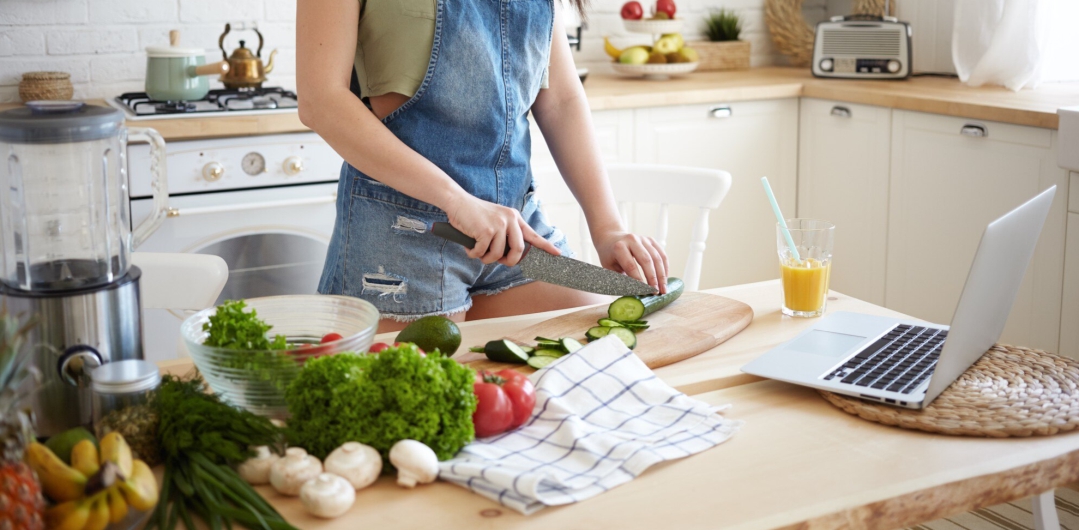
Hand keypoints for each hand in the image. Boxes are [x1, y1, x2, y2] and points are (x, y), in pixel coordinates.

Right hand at [444, 194, 560, 265]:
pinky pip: (482, 252)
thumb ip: (505, 234)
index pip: (533, 235)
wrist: (457, 201)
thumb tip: (509, 256)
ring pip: (497, 254)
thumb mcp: (495, 220)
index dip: (546, 246)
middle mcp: (510, 219)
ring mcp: (499, 224)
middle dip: (509, 261)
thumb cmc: (474, 215)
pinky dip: (474, 254)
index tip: (558, 254)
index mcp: (514, 218)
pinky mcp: (486, 230)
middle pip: (518, 250)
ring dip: (486, 258)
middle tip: (499, 261)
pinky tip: (469, 247)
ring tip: (478, 251)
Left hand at [592, 230, 668, 293]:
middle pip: (646, 260)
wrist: (611, 239)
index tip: (644, 292)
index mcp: (619, 247)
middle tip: (656, 292)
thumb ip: (620, 279)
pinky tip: (665, 279)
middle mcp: (632, 240)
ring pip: (657, 257)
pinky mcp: (651, 240)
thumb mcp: (609, 268)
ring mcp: (643, 239)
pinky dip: (665, 268)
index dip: (638, 280)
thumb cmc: (610, 257)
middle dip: (653, 278)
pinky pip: (662, 254)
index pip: (630, 265)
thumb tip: (633, 294)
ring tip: (663, 289)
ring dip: (661, 275)